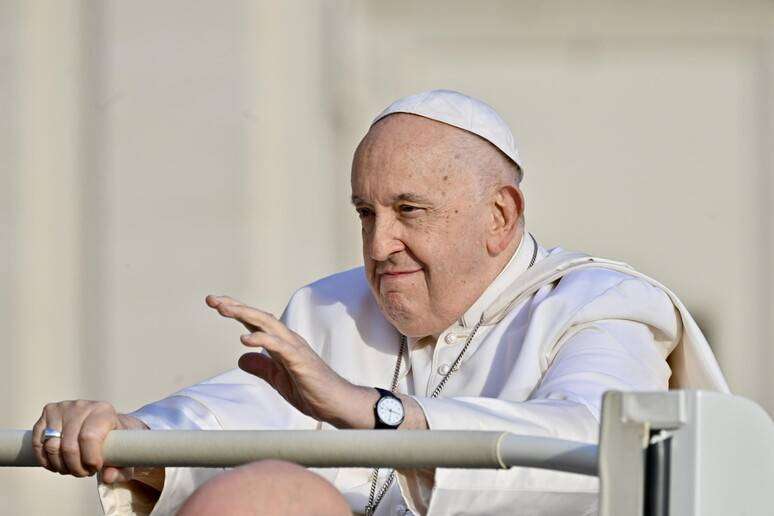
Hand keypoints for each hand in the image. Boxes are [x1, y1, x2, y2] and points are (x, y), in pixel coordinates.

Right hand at [32, 400, 147, 481]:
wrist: (103, 423)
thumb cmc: (115, 441)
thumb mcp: (123, 454)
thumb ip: (121, 469)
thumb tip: (108, 477)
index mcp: (104, 411)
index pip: (89, 438)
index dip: (89, 459)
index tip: (95, 468)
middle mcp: (82, 406)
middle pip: (69, 445)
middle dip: (75, 467)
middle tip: (83, 473)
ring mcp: (63, 408)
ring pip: (51, 446)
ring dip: (60, 466)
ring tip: (72, 469)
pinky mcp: (48, 413)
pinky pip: (39, 443)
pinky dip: (46, 460)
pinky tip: (57, 465)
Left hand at [206, 295, 374, 427]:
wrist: (337, 404)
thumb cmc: (312, 391)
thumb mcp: (278, 379)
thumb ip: (261, 367)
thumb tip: (241, 356)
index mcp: (282, 344)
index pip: (255, 323)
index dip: (236, 311)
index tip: (215, 303)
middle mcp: (288, 340)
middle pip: (258, 317)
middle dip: (235, 307)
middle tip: (212, 300)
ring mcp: (295, 348)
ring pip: (267, 325)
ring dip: (245, 315)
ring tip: (224, 309)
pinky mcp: (300, 361)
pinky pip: (279, 346)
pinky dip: (261, 340)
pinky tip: (245, 339)